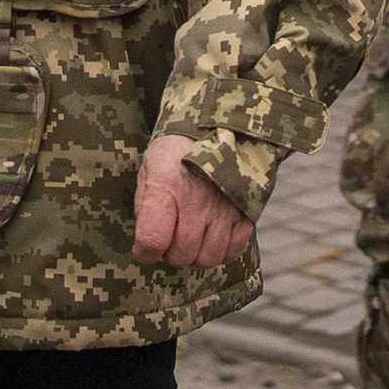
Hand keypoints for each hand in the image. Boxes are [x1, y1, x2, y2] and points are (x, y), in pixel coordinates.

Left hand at [130, 134, 255, 268]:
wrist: (218, 130)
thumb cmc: (175, 154)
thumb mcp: (149, 169)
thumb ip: (145, 206)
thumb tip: (147, 242)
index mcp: (167, 184)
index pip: (153, 239)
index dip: (144, 252)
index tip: (143, 249)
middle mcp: (197, 200)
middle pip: (181, 254)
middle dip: (169, 253)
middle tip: (168, 238)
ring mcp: (224, 209)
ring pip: (207, 259)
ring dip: (194, 255)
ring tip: (189, 238)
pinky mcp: (246, 214)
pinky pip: (232, 252)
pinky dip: (219, 252)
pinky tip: (210, 236)